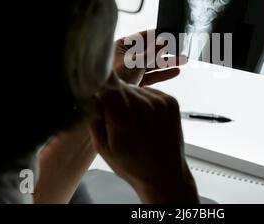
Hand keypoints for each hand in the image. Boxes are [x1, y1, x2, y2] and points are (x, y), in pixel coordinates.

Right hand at [89, 73, 198, 202]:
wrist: (165, 175)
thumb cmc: (131, 165)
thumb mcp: (103, 147)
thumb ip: (95, 119)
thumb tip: (91, 97)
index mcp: (124, 120)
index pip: (108, 88)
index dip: (102, 92)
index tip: (101, 102)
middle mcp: (144, 107)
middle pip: (122, 88)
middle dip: (115, 98)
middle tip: (118, 117)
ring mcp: (160, 103)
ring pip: (136, 89)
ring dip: (131, 99)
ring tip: (135, 122)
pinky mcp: (171, 101)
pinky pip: (150, 92)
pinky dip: (145, 100)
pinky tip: (147, 119)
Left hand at [113, 30, 187, 85]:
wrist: (107, 99)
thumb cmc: (115, 76)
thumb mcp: (136, 61)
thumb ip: (152, 51)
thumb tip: (164, 40)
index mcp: (122, 46)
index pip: (142, 37)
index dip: (157, 35)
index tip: (170, 33)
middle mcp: (126, 57)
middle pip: (150, 51)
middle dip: (166, 51)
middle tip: (180, 47)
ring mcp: (131, 70)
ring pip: (153, 64)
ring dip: (168, 63)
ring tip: (184, 61)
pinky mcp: (136, 81)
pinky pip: (152, 76)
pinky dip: (163, 74)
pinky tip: (175, 71)